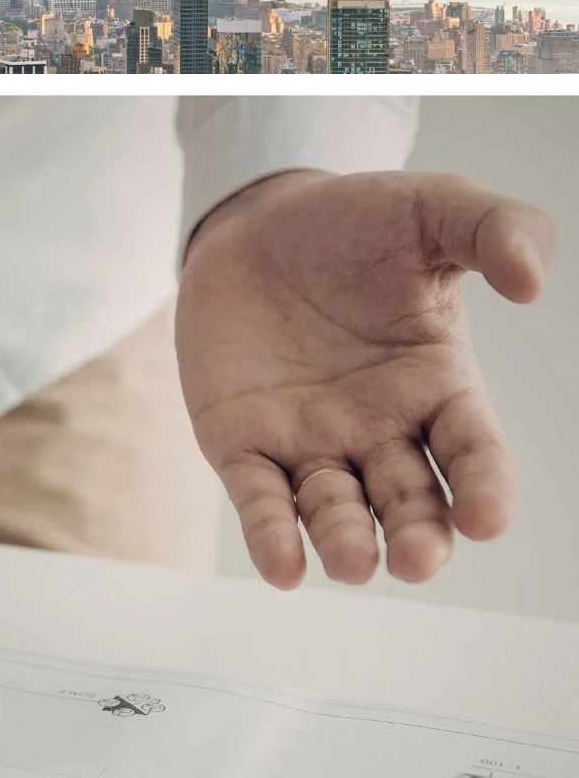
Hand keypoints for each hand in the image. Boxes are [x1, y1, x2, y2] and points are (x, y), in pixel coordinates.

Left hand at [177, 170, 554, 589]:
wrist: (257, 223)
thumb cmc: (358, 223)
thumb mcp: (436, 208)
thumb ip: (495, 229)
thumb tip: (532, 281)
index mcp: (439, 386)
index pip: (474, 451)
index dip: (484, 487)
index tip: (486, 518)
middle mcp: (381, 431)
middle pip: (408, 501)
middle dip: (416, 535)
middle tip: (417, 559)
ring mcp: (312, 445)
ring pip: (335, 512)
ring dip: (345, 542)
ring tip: (353, 563)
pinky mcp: (245, 447)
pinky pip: (260, 501)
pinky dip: (271, 536)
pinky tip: (283, 569)